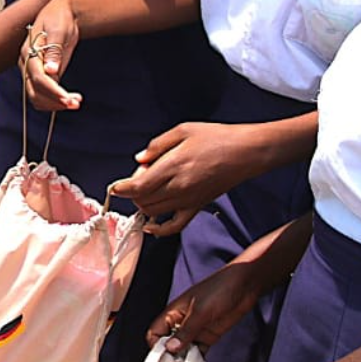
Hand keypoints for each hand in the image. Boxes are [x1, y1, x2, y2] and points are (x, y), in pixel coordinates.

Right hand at [23, 0, 82, 110]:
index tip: (68, 99)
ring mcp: (33, 71)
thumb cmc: (59, 19)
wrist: (60, 14)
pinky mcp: (41, 76)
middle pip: (34, 92)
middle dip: (54, 101)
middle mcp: (27, 64)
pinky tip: (71, 99)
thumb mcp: (58, 30)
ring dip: (54, 104)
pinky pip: (43, 95)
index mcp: (28, 52)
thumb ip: (54, 51)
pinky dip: (55, 101)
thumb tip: (51, 71)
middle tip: (75, 103)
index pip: (37, 78)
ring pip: (37, 97)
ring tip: (76, 102)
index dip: (52, 91)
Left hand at [110, 123, 268, 227]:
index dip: (121, 189)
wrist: (246, 152)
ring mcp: (188, 200)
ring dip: (143, 204)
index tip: (114, 186)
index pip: (137, 187)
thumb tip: (139, 160)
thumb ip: (156, 146)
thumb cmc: (216, 137)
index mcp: (172, 167)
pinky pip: (175, 226)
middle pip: (142, 201)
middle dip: (132, 193)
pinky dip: (159, 230)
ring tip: (147, 188)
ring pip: (153, 213)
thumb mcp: (182, 131)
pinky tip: (150, 225)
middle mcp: (178, 188)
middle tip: (140, 176)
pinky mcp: (198, 207)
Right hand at [145, 262, 262, 354]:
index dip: (156, 346)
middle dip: (170, 357)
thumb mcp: (200, 311)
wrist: (244, 285)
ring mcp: (195, 330)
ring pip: (183, 349)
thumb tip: (170, 348)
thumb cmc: (219, 289)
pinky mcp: (209, 335)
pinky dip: (197, 360)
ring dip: (184, 360)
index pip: (155, 333)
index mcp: (173, 313)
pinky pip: (198, 350)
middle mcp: (181, 323)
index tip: (164, 360)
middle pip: (168, 344)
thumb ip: (185, 331)